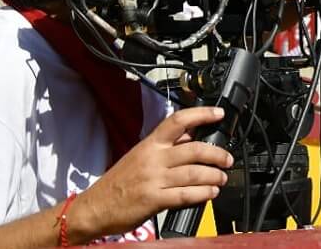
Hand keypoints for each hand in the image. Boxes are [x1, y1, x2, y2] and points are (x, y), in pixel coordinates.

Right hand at [69, 107, 231, 242]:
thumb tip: (190, 135)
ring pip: (194, 173)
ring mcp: (153, 179)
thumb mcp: (139, 155)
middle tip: (227, 159)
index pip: (178, 121)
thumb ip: (165, 146)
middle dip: (217, 154)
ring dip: (214, 176)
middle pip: (194, 149)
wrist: (94, 207)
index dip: (201, 114)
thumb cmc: (118, 182)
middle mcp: (153, 159)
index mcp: (150, 144)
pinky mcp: (153, 200)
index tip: (219, 114)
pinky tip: (210, 193)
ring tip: (221, 179)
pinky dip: (202, 194)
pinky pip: (185, 195)